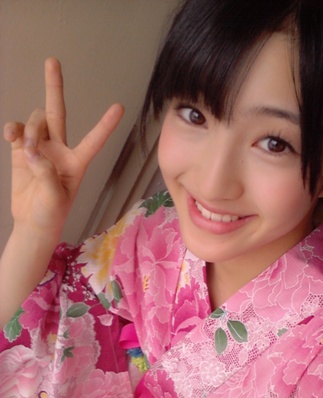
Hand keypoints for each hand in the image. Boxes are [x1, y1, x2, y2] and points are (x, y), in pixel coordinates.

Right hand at [3, 57, 123, 237]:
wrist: (32, 222)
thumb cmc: (51, 214)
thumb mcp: (55, 198)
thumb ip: (46, 172)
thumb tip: (32, 150)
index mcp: (77, 162)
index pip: (94, 140)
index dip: (105, 125)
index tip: (120, 108)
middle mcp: (60, 149)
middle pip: (57, 112)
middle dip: (54, 86)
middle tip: (52, 60)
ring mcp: (39, 147)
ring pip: (34, 121)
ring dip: (30, 130)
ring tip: (27, 151)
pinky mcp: (21, 150)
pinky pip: (17, 130)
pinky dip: (13, 130)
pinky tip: (11, 137)